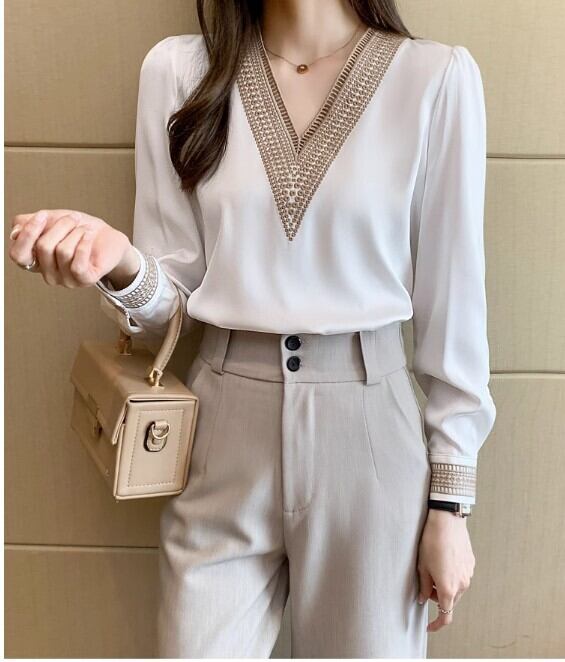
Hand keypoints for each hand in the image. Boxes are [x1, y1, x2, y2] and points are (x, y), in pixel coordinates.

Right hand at [8, 209, 136, 287]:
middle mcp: (48, 274)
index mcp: (36, 261)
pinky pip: (78, 261)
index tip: (42, 215)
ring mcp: (66, 280)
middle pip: (42, 247)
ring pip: (62, 251)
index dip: (27, 234)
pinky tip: (89, 235)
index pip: (18, 255)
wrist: (108, 238)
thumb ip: (29, 223)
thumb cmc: (80, 230)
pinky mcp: (85, 280)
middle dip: (60, 226)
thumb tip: (15, 231)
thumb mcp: (50, 220)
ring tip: (83, 229)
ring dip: (75, 232)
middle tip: (73, 218)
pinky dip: (84, 242)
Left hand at [416, 508, 474, 631]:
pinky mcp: (471, 564)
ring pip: (456, 588)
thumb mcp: (422, 565)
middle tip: (425, 581)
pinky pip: (461, 576)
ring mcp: (468, 574)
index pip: (445, 615)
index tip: (430, 626)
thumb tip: (422, 598)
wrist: (447, 522)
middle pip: (449, 600)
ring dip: (445, 584)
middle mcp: (462, 585)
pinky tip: (443, 559)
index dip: (437, 624)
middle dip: (436, 596)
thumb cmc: (432, 542)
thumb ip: (422, 586)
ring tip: (434, 565)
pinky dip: (452, 574)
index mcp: (448, 588)